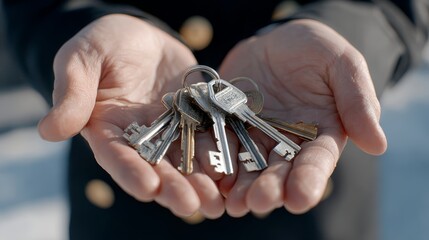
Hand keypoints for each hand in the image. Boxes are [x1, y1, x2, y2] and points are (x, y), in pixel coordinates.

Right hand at [37, 14, 224, 217]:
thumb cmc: (104, 43)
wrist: (139, 35)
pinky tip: (235, 172)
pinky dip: (221, 156)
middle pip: (156, 167)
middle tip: (191, 206)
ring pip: (186, 161)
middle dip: (173, 188)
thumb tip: (49, 131)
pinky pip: (209, 138)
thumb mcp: (82, 58)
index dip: (131, 173)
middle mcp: (140, 137)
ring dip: (201, 182)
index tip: (147, 189)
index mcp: (108, 128)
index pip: (117, 156)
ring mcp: (171, 130)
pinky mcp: (195, 119)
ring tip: (217, 203)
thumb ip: (72, 92)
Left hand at [218, 19, 386, 215]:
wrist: (278, 41)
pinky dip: (213, 161)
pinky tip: (206, 176)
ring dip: (239, 186)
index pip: (316, 162)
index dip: (309, 181)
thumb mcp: (342, 64)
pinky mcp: (228, 125)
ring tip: (232, 202)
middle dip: (269, 189)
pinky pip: (219, 144)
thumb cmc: (316, 50)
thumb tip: (378, 144)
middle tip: (259, 202)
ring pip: (246, 166)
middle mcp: (286, 143)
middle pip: (278, 171)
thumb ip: (358, 100)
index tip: (300, 198)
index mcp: (319, 134)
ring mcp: (255, 136)